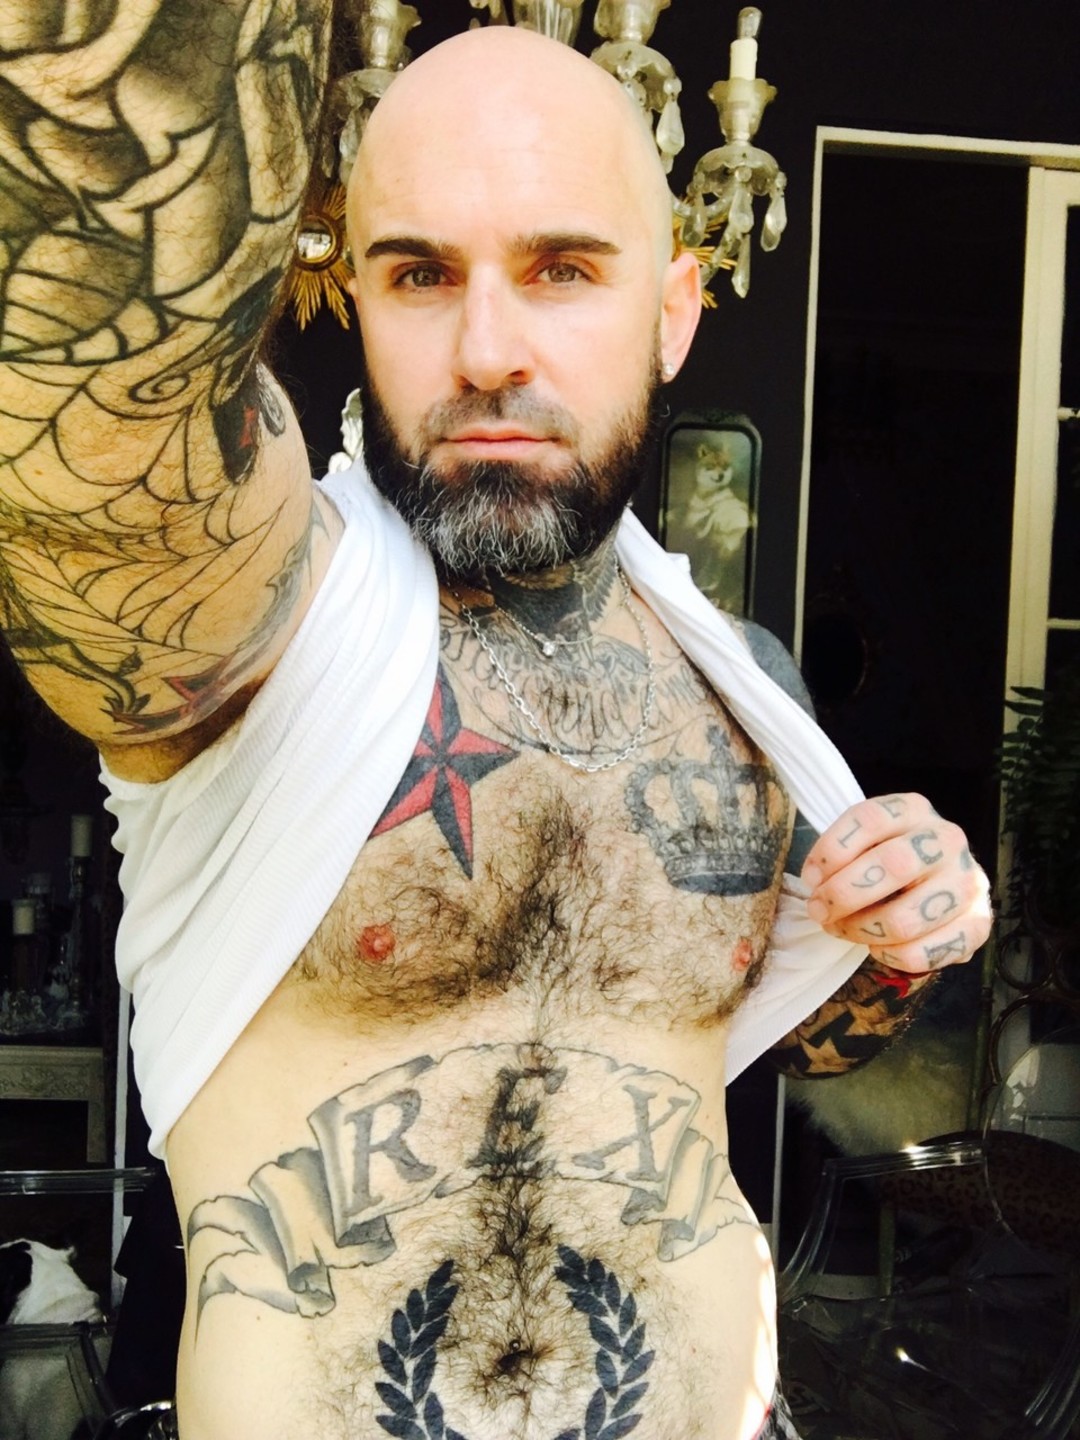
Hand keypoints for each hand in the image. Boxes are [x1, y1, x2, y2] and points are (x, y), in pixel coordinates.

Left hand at [801, 794, 992, 972]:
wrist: (941, 883)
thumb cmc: (888, 862)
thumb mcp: (866, 842)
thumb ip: (842, 855)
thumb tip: (816, 884)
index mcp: (914, 809)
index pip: (869, 819)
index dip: (831, 851)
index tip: (811, 878)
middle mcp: (948, 839)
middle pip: (892, 865)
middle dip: (843, 896)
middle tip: (819, 911)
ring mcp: (968, 882)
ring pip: (904, 918)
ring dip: (861, 931)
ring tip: (844, 930)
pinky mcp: (979, 924)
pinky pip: (923, 952)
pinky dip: (890, 956)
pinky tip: (879, 947)